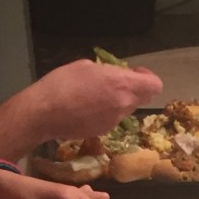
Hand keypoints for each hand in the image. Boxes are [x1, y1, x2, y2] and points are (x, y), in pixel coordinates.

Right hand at [31, 60, 162, 140]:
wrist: (44, 113)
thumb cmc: (63, 83)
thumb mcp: (86, 66)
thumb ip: (108, 72)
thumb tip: (115, 76)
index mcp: (122, 85)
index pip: (155, 86)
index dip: (147, 78)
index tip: (135, 73)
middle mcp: (124, 105)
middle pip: (141, 98)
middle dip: (132, 89)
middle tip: (114, 83)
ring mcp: (115, 121)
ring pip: (126, 109)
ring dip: (118, 101)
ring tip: (96, 95)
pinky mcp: (104, 131)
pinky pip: (113, 118)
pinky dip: (106, 112)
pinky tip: (87, 107)